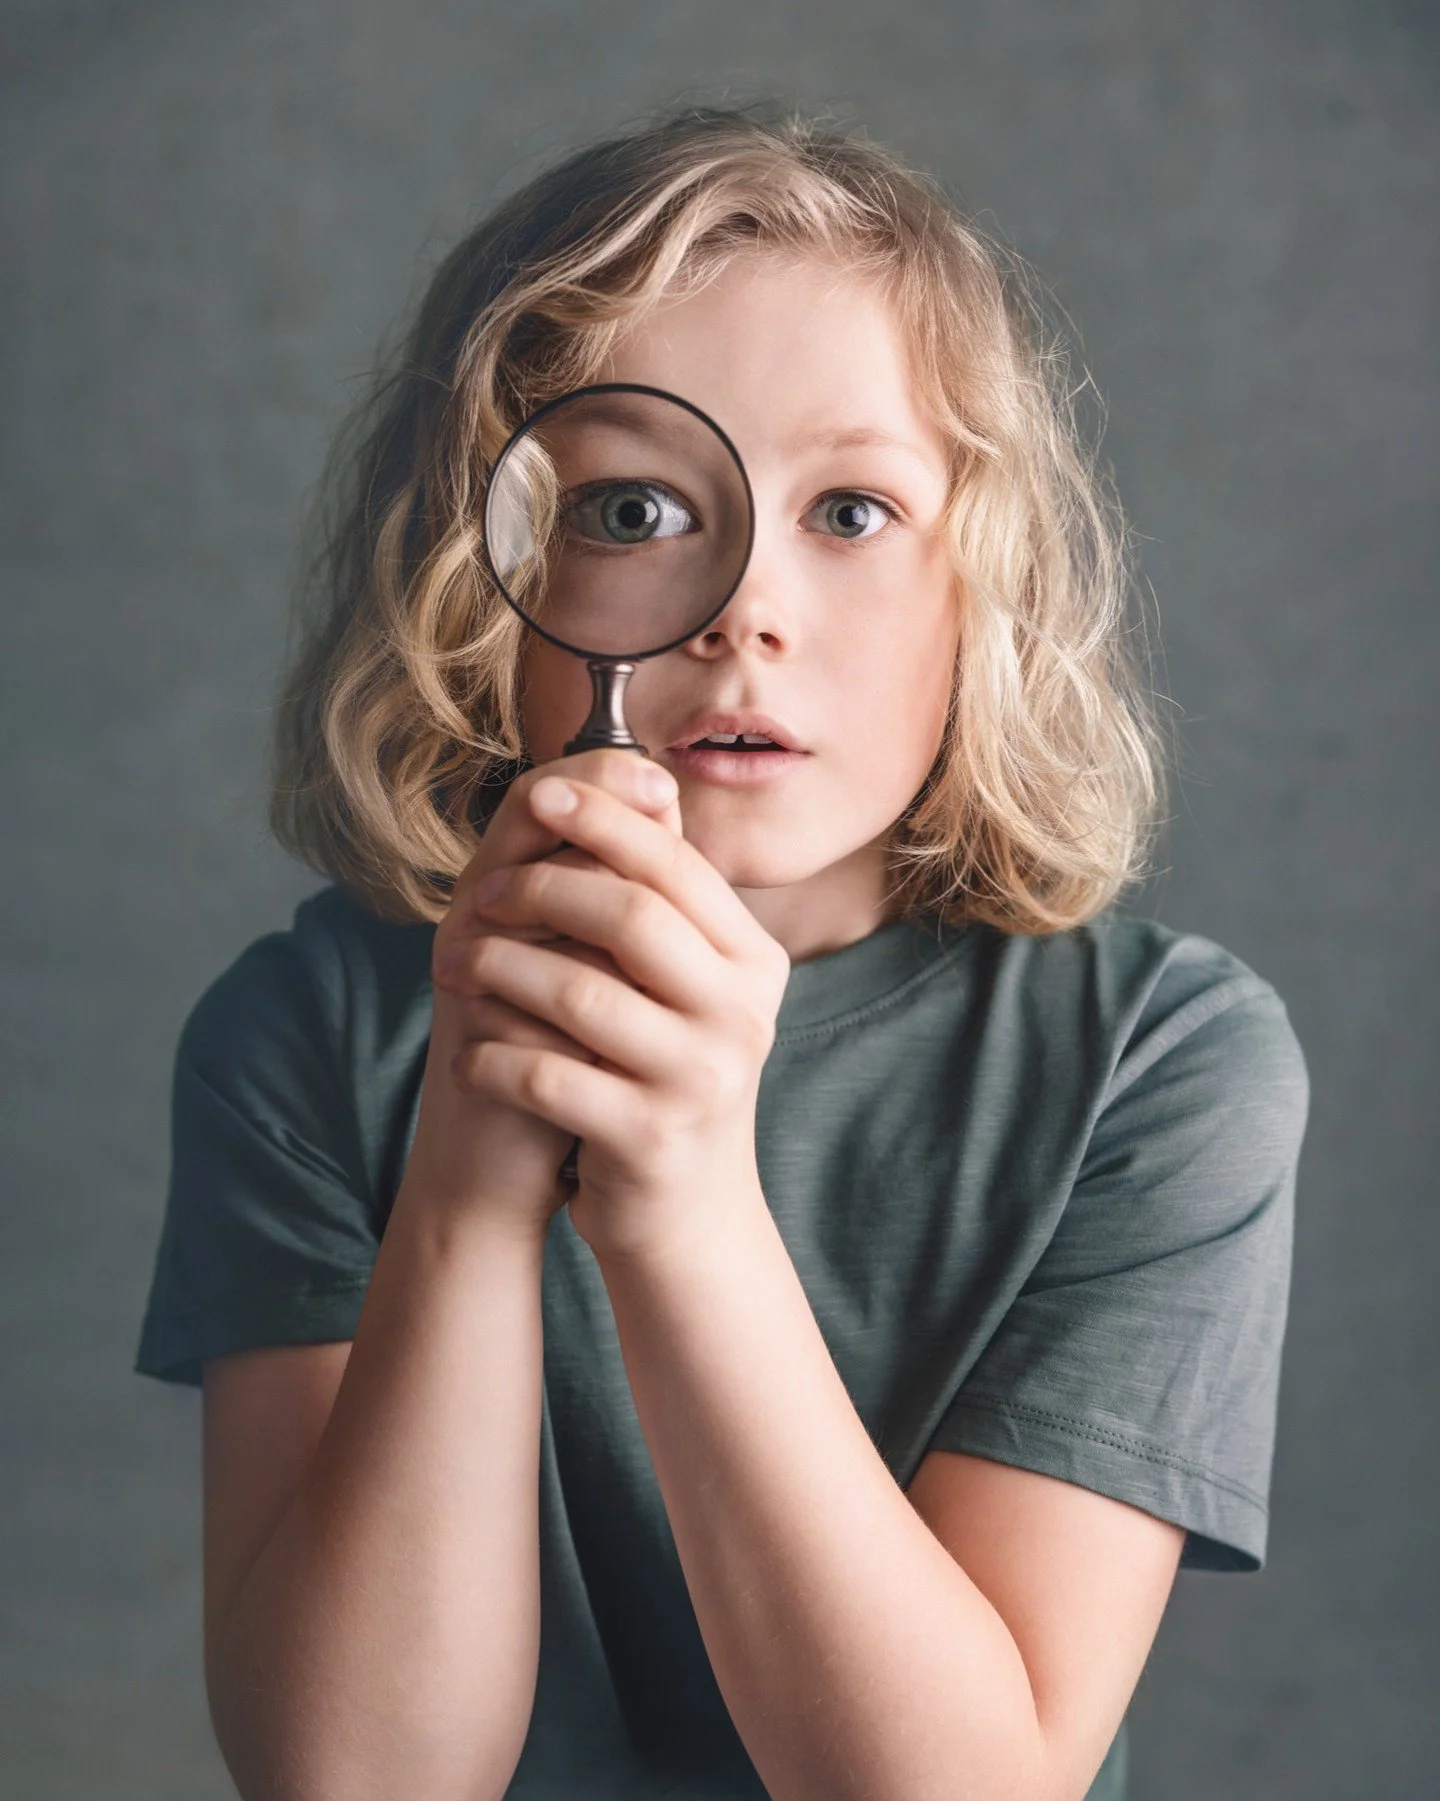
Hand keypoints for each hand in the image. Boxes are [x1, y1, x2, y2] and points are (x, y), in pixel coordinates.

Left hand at [430, 771, 791, 1262]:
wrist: (687, 1213)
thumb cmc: (665, 1074)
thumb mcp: (686, 988)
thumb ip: (662, 903)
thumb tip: (630, 779)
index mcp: (753, 962)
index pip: (676, 866)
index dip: (604, 820)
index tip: (538, 792)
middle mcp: (742, 1015)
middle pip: (631, 916)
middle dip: (541, 888)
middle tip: (479, 893)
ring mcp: (702, 1079)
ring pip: (579, 992)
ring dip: (500, 967)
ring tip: (454, 963)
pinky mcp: (651, 1139)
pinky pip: (547, 1076)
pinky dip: (492, 1055)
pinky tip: (468, 1051)